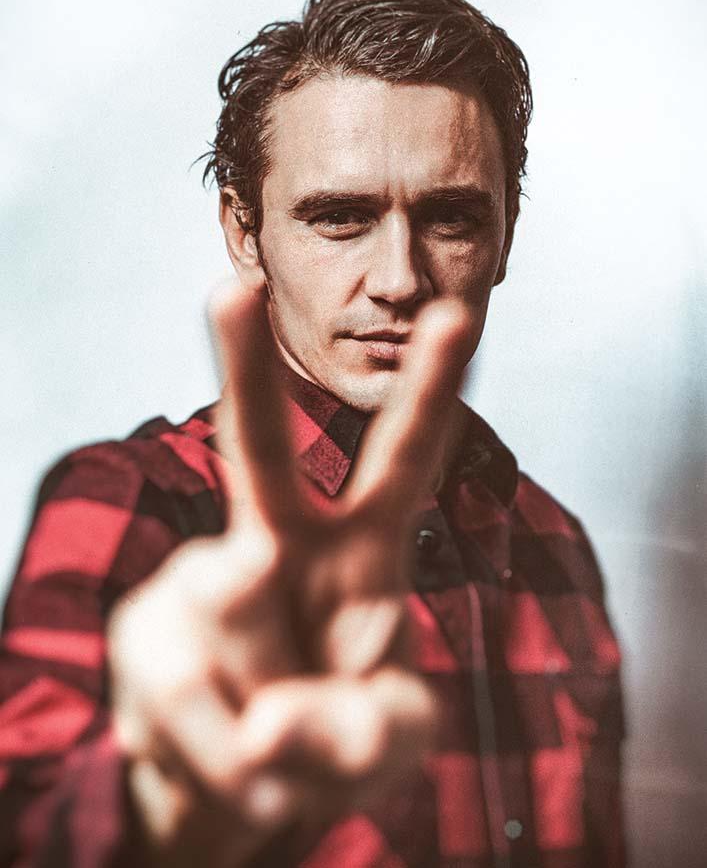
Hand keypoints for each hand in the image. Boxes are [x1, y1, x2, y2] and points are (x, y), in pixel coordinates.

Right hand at [108, 281, 473, 865]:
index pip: (403, 460)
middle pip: (261, 449)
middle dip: (244, 369)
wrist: (239, 790)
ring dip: (268, 706)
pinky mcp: (149, 630)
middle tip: (232, 291)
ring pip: (227, 608)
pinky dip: (216, 751)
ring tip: (272, 749)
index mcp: (363, 552)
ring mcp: (208, 584)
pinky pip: (183, 690)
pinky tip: (228, 760)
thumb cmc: (335, 741)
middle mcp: (281, 546)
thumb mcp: (389, 744)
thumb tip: (274, 722)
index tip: (457, 314)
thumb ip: (366, 734)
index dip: (433, 391)